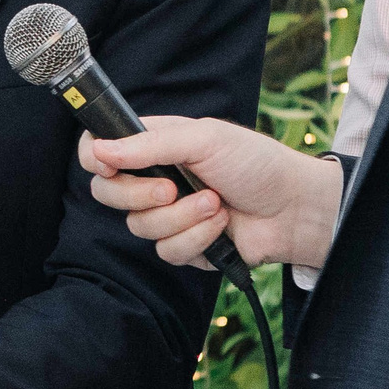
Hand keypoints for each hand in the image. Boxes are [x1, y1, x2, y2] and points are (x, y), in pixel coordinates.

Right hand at [80, 116, 342, 269]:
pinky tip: (221, 224)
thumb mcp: (204, 138)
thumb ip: (149, 144)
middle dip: (137, 194)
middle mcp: (154, 179)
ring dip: (181, 216)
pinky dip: (197, 237)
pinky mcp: (184, 246)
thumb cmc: (255, 162)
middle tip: (170, 187)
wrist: (294, 207)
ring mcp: (167, 214)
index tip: (107, 164)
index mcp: (154, 145)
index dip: (95, 158)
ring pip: (138, 226)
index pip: (100, 149)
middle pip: (106, 193)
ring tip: (214, 202)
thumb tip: (98, 149)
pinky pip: (167, 250)